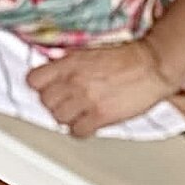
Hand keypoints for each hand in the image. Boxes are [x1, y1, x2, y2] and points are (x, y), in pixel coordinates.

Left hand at [26, 40, 179, 137]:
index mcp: (69, 62)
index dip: (39, 86)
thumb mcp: (88, 53)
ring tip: (76, 113)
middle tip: (64, 101)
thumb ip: (68, 64)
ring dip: (65, 117)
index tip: (46, 88)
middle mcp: (74, 80)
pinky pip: (77, 132)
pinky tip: (87, 123)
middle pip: (45, 101)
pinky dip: (80, 130)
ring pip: (58, 118)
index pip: (34, 80)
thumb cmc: (124, 57)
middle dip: (53, 102)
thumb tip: (53, 75)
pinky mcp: (101, 116)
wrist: (151, 64)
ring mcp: (86, 99)